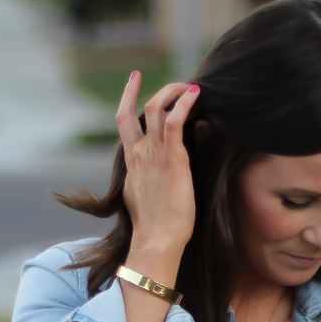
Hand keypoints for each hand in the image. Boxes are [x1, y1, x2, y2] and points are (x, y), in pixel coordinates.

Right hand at [115, 73, 200, 321]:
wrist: (156, 240)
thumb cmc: (156, 228)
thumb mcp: (148, 196)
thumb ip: (153, 176)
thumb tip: (165, 167)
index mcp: (132, 162)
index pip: (125, 121)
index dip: (128, 97)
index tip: (134, 81)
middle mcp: (139, 153)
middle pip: (140, 109)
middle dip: (158, 91)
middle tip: (177, 85)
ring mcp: (153, 153)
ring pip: (157, 108)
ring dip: (173, 92)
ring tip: (191, 87)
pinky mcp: (171, 158)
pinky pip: (174, 120)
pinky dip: (183, 103)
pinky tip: (195, 94)